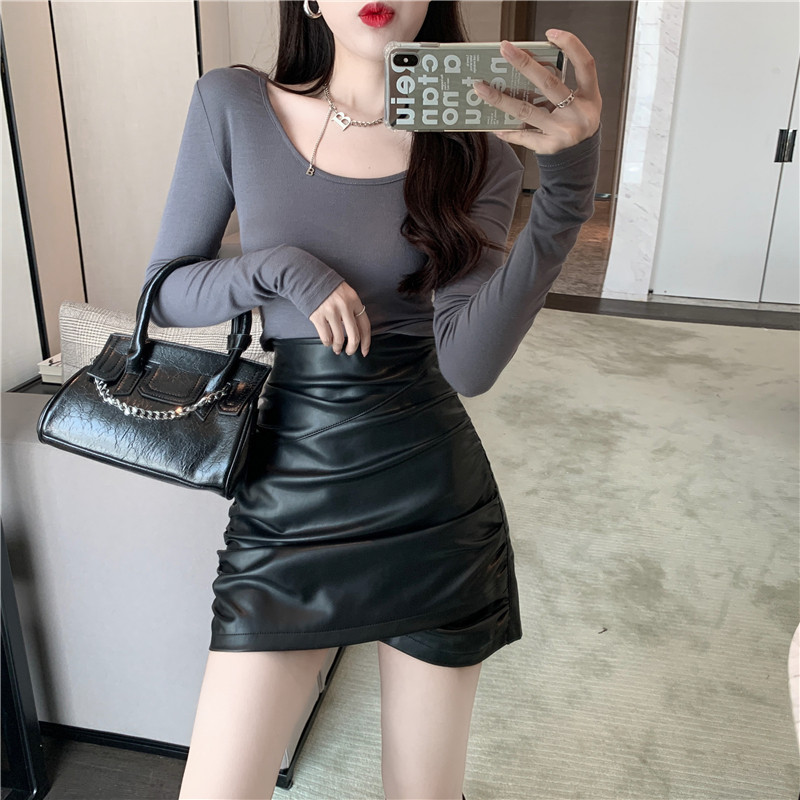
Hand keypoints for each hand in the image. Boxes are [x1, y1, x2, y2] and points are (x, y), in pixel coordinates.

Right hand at [308, 281, 370, 355]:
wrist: (308, 277)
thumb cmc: (328, 288)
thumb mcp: (345, 293)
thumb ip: (352, 309)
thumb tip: (357, 331)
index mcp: (354, 300)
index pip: (365, 325)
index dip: (366, 341)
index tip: (364, 351)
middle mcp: (344, 306)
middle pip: (354, 335)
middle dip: (352, 348)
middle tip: (349, 352)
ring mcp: (331, 311)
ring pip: (339, 339)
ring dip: (338, 347)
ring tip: (337, 349)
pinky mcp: (318, 316)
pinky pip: (326, 337)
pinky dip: (328, 343)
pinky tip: (328, 342)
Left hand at [472, 31, 601, 155]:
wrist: (580, 156)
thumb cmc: (577, 121)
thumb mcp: (581, 101)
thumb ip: (562, 84)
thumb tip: (525, 65)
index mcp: (589, 96)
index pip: (585, 64)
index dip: (571, 46)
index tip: (551, 33)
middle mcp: (577, 113)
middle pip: (548, 84)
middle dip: (524, 64)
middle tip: (504, 50)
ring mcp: (562, 132)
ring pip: (526, 111)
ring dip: (501, 99)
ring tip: (481, 88)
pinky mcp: (548, 147)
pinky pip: (523, 136)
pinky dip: (507, 131)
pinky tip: (493, 125)